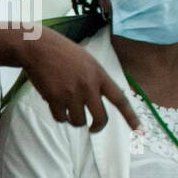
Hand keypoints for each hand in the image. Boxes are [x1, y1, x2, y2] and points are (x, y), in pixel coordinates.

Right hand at [19, 28, 139, 131]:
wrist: (38, 47)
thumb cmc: (62, 52)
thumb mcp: (87, 60)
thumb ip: (96, 79)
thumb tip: (99, 100)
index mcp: (99, 75)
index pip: (119, 99)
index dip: (130, 116)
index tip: (139, 129)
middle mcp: (88, 86)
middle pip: (100, 118)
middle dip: (97, 127)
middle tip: (92, 128)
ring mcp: (71, 94)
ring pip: (78, 122)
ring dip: (73, 119)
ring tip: (67, 107)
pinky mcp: (54, 99)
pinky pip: (61, 119)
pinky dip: (59, 116)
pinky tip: (55, 105)